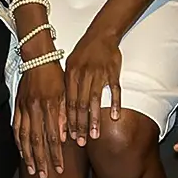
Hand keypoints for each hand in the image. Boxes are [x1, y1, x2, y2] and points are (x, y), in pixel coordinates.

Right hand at [14, 62, 66, 177]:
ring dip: (29, 155)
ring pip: (25, 136)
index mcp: (49, 106)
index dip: (55, 154)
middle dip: (42, 160)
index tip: (59, 168)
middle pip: (38, 140)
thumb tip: (65, 137)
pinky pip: (16, 126)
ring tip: (33, 169)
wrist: (37, 58)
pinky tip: (22, 151)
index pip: (52, 136)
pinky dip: (19, 141)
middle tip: (45, 176)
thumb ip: (64, 115)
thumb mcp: (64, 93)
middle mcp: (35, 110)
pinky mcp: (18, 106)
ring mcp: (24, 108)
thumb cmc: (55, 75)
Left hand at [64, 29, 121, 143]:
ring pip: (95, 101)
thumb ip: (67, 86)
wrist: (100, 35)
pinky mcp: (113, 73)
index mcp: (71, 75)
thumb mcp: (70, 66)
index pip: (68, 102)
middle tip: (81, 141)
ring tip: (94, 135)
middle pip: (80, 105)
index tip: (69, 136)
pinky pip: (114, 90)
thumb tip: (61, 108)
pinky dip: (115, 103)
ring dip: (94, 119)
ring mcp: (99, 74)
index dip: (68, 120)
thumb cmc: (83, 53)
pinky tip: (115, 117)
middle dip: (79, 125)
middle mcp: (83, 76)